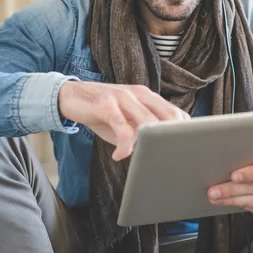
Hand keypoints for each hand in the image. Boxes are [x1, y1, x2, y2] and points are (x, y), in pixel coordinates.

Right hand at [58, 81, 188, 160]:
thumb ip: (141, 134)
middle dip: (171, 139)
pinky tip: (118, 155)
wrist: (69, 96)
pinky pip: (122, 128)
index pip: (176, 113)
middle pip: (168, 116)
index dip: (183, 132)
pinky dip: (124, 146)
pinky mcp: (106, 104)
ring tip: (142, 158)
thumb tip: (157, 153)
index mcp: (148, 97)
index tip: (181, 151)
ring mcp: (123, 97)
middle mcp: (139, 94)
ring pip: (148, 121)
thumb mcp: (125, 123)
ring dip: (148, 144)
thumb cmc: (101, 112)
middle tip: (164, 157)